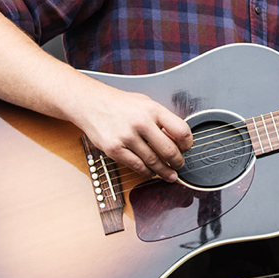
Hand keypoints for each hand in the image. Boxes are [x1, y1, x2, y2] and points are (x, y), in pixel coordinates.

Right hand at [72, 83, 192, 182]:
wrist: (91, 103)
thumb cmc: (121, 104)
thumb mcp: (146, 103)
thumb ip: (162, 119)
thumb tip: (177, 139)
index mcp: (153, 110)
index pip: (181, 130)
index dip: (187, 143)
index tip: (186, 149)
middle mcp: (141, 122)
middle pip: (169, 150)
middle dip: (178, 162)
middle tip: (179, 165)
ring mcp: (127, 137)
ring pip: (153, 162)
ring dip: (164, 171)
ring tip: (170, 175)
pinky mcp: (114, 149)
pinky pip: (136, 166)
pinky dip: (147, 172)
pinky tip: (151, 172)